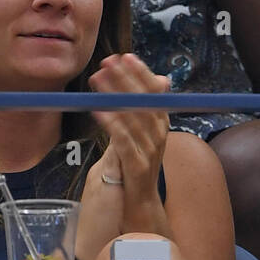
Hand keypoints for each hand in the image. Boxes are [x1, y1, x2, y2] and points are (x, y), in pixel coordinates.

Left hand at [86, 54, 171, 233]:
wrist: (141, 203)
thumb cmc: (138, 165)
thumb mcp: (144, 133)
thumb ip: (146, 108)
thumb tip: (159, 79)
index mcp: (162, 123)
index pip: (154, 92)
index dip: (141, 73)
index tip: (126, 56)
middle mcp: (160, 133)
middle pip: (143, 100)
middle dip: (125, 78)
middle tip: (108, 61)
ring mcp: (150, 149)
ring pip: (132, 116)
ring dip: (114, 94)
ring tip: (98, 79)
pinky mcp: (137, 165)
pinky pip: (122, 139)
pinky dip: (111, 122)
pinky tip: (97, 109)